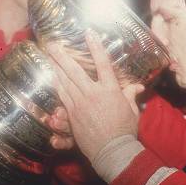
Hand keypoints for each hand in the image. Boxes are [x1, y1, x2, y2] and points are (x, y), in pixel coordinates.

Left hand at [46, 30, 143, 161]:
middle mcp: (93, 93)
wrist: (112, 151)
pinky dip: (56, 84)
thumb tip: (137, 86)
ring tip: (48, 56)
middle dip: (62, 55)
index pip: (103, 63)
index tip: (89, 33)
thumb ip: (130, 95)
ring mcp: (80, 104)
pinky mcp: (72, 115)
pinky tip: (51, 77)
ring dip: (55, 67)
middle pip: (74, 70)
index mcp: (110, 90)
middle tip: (52, 44)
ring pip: (64, 81)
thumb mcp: (132, 110)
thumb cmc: (125, 130)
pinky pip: (62, 95)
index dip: (96, 47)